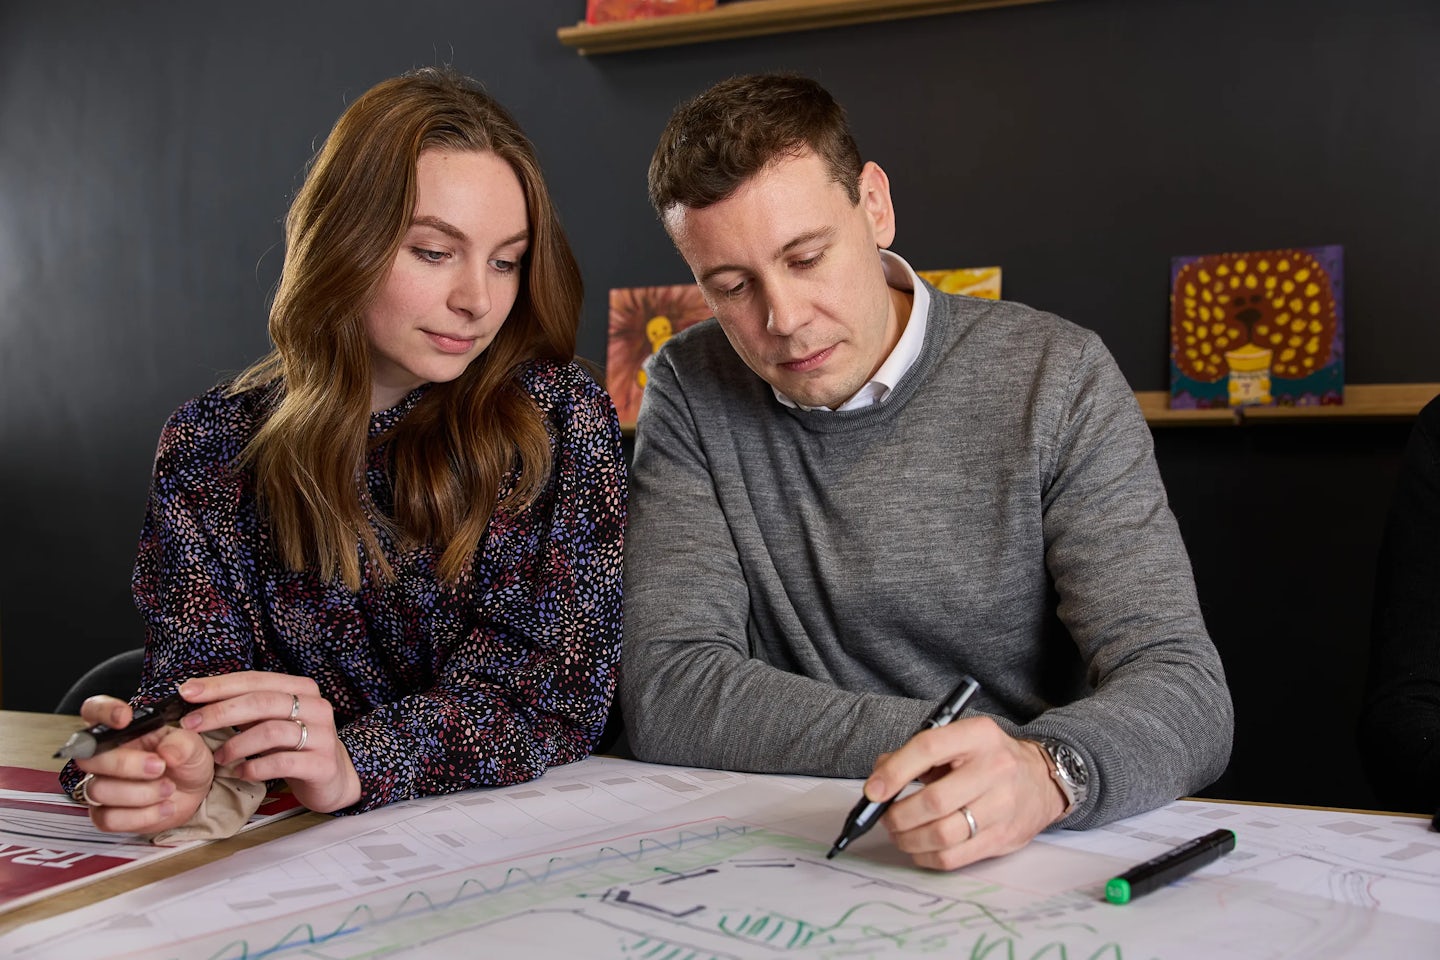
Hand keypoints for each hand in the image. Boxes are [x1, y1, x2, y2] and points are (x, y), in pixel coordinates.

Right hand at [71, 695, 213, 834]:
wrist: (194, 794)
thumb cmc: (186, 761)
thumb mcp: (194, 746)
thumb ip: (183, 743)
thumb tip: (167, 751)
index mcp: (122, 730)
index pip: (93, 711)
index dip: (102, 712)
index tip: (124, 718)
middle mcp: (105, 756)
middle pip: (90, 758)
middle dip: (126, 764)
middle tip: (160, 766)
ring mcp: (101, 786)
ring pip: (99, 790)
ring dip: (140, 793)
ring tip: (169, 789)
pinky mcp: (106, 815)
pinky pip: (108, 819)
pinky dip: (141, 816)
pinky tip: (164, 808)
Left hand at [178, 672, 361, 812]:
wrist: (332, 778)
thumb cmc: (294, 746)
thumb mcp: (273, 721)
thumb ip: (246, 709)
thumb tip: (196, 699)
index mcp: (302, 688)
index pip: (256, 679)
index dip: (220, 685)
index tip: (186, 692)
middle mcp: (316, 706)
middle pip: (262, 701)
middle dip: (221, 711)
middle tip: (190, 725)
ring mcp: (322, 735)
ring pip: (271, 731)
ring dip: (236, 744)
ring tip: (218, 757)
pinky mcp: (322, 764)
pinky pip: (282, 762)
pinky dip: (254, 768)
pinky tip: (240, 773)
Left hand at [865, 716, 1066, 870]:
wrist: (1042, 779)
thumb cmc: (988, 758)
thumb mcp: (958, 741)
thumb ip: (915, 754)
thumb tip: (878, 780)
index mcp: (978, 735)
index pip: (929, 748)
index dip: (895, 771)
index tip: (872, 791)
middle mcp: (995, 768)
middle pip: (934, 800)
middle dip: (898, 815)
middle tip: (884, 818)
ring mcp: (1002, 806)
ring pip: (943, 834)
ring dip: (909, 839)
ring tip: (899, 833)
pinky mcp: (1003, 838)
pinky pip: (954, 857)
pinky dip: (926, 856)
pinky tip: (919, 848)